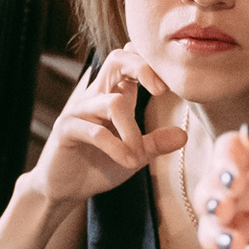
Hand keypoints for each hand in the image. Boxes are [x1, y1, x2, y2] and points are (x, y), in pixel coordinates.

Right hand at [27, 45, 186, 207]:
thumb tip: (183, 135)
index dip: (151, 63)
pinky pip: (96, 132)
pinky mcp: (66, 129)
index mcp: (114, 95)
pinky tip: (127, 163)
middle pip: (116, 59)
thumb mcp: (134, 155)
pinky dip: (116, 148)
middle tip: (162, 91)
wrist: (65, 188)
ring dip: (132, 132)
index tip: (173, 83)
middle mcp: (96, 96)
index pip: (131, 61)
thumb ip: (155, 143)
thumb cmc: (99, 166)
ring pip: (112, 103)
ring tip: (139, 157)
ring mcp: (79, 110)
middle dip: (142, 68)